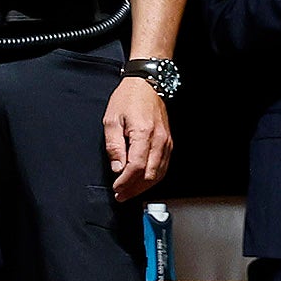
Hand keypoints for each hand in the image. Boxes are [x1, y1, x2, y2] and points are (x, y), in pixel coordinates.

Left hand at [103, 74, 172, 200]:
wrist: (147, 84)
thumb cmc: (128, 98)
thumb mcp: (112, 119)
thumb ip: (113, 145)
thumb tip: (117, 168)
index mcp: (144, 133)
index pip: (136, 167)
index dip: (125, 182)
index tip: (116, 188)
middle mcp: (159, 140)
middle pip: (149, 175)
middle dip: (134, 189)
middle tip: (121, 195)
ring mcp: (166, 142)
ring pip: (158, 174)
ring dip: (144, 186)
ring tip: (129, 192)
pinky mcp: (168, 143)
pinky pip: (163, 167)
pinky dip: (152, 178)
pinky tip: (142, 181)